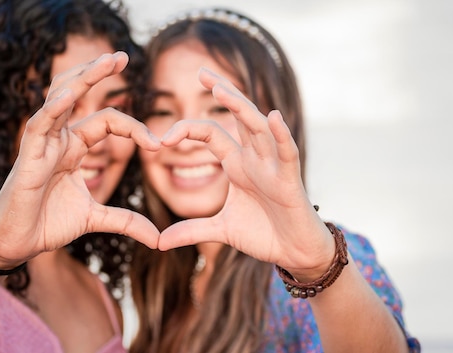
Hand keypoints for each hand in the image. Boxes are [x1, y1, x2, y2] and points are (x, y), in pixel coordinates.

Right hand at [0, 52, 160, 269]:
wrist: (18, 244)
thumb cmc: (49, 223)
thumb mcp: (96, 219)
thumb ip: (127, 222)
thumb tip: (159, 239)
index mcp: (76, 147)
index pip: (108, 121)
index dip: (136, 128)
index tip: (158, 144)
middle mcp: (60, 138)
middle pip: (79, 94)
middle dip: (98, 73)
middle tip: (123, 55)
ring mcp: (43, 144)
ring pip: (60, 99)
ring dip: (83, 78)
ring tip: (106, 61)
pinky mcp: (28, 156)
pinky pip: (39, 125)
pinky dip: (52, 110)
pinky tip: (67, 97)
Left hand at [157, 68, 334, 279]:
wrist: (293, 252)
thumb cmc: (263, 234)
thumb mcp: (220, 231)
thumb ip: (191, 230)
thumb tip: (158, 242)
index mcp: (237, 165)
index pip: (211, 134)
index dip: (187, 129)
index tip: (161, 139)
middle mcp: (254, 158)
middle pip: (238, 117)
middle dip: (223, 93)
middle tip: (202, 72)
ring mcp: (273, 166)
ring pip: (258, 129)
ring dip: (241, 109)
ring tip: (222, 90)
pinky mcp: (290, 180)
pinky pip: (287, 153)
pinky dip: (281, 136)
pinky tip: (274, 118)